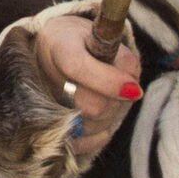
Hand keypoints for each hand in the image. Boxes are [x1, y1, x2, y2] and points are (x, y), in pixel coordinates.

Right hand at [33, 14, 141, 159]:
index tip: (134, 89)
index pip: (78, 67)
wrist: (51, 46)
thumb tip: (133, 89)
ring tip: (110, 98)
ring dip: (109, 115)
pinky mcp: (47, 124)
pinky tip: (104, 127)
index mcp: (59, 46)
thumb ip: (123, 59)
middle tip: (124, 88)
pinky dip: (96, 137)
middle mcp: (46, 76)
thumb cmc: (82, 40)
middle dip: (116, 100)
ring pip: (88, 124)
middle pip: (89, 105)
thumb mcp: (104, 35)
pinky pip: (75, 143)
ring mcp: (44, 103)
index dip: (110, 82)